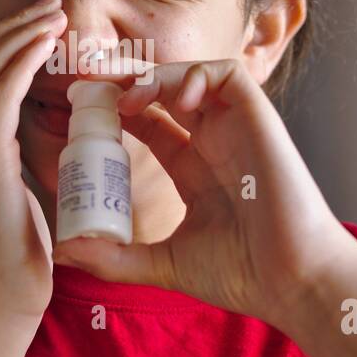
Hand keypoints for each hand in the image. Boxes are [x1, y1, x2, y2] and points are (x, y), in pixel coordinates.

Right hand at [0, 0, 68, 322]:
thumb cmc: (16, 255)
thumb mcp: (16, 191)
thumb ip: (22, 157)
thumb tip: (54, 131)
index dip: (6, 42)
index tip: (43, 25)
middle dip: (15, 25)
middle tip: (53, 5)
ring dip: (22, 33)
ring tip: (56, 14)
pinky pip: (0, 92)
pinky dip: (23, 60)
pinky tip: (48, 44)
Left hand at [51, 59, 356, 337]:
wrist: (293, 282)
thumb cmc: (242, 275)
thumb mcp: (162, 264)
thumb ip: (114, 257)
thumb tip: (62, 254)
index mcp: (195, 170)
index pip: (148, 124)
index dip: (115, 112)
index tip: (78, 112)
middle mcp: (214, 143)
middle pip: (164, 92)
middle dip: (126, 83)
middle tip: (90, 88)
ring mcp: (237, 129)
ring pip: (192, 76)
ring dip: (156, 76)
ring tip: (129, 97)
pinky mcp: (260, 118)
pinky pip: (227, 75)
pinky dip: (196, 74)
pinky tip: (173, 98)